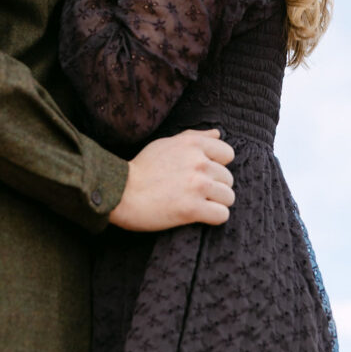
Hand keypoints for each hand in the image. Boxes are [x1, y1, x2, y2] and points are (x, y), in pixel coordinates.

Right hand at [109, 129, 234, 230]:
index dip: (217, 164)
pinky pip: (222, 215)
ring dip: (216, 203)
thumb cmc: (143, 167)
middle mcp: (198, 163)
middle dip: (215, 186)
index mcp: (193, 144)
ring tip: (197, 203)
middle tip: (194, 191)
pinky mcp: (193, 209)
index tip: (202, 172)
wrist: (122, 191)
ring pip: (228, 197)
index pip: (228, 154)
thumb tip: (218, 134)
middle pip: (228, 179)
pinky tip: (198, 214)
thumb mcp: (167, 143)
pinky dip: (213, 217)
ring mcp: (197, 186)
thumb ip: (195, 137)